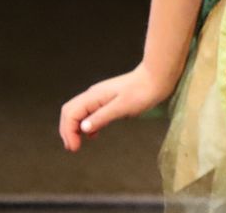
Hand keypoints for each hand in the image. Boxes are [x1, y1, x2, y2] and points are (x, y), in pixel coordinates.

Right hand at [59, 64, 176, 151]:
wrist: (158, 78)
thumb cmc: (142, 91)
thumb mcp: (122, 107)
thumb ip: (102, 117)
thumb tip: (83, 129)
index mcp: (94, 96)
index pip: (71, 113)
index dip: (68, 132)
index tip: (75, 148)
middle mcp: (93, 95)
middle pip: (70, 112)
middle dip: (67, 130)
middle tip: (73, 148)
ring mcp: (100, 97)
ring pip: (78, 112)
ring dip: (74, 128)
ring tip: (77, 144)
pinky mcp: (108, 100)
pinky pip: (90, 113)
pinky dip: (86, 125)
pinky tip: (92, 135)